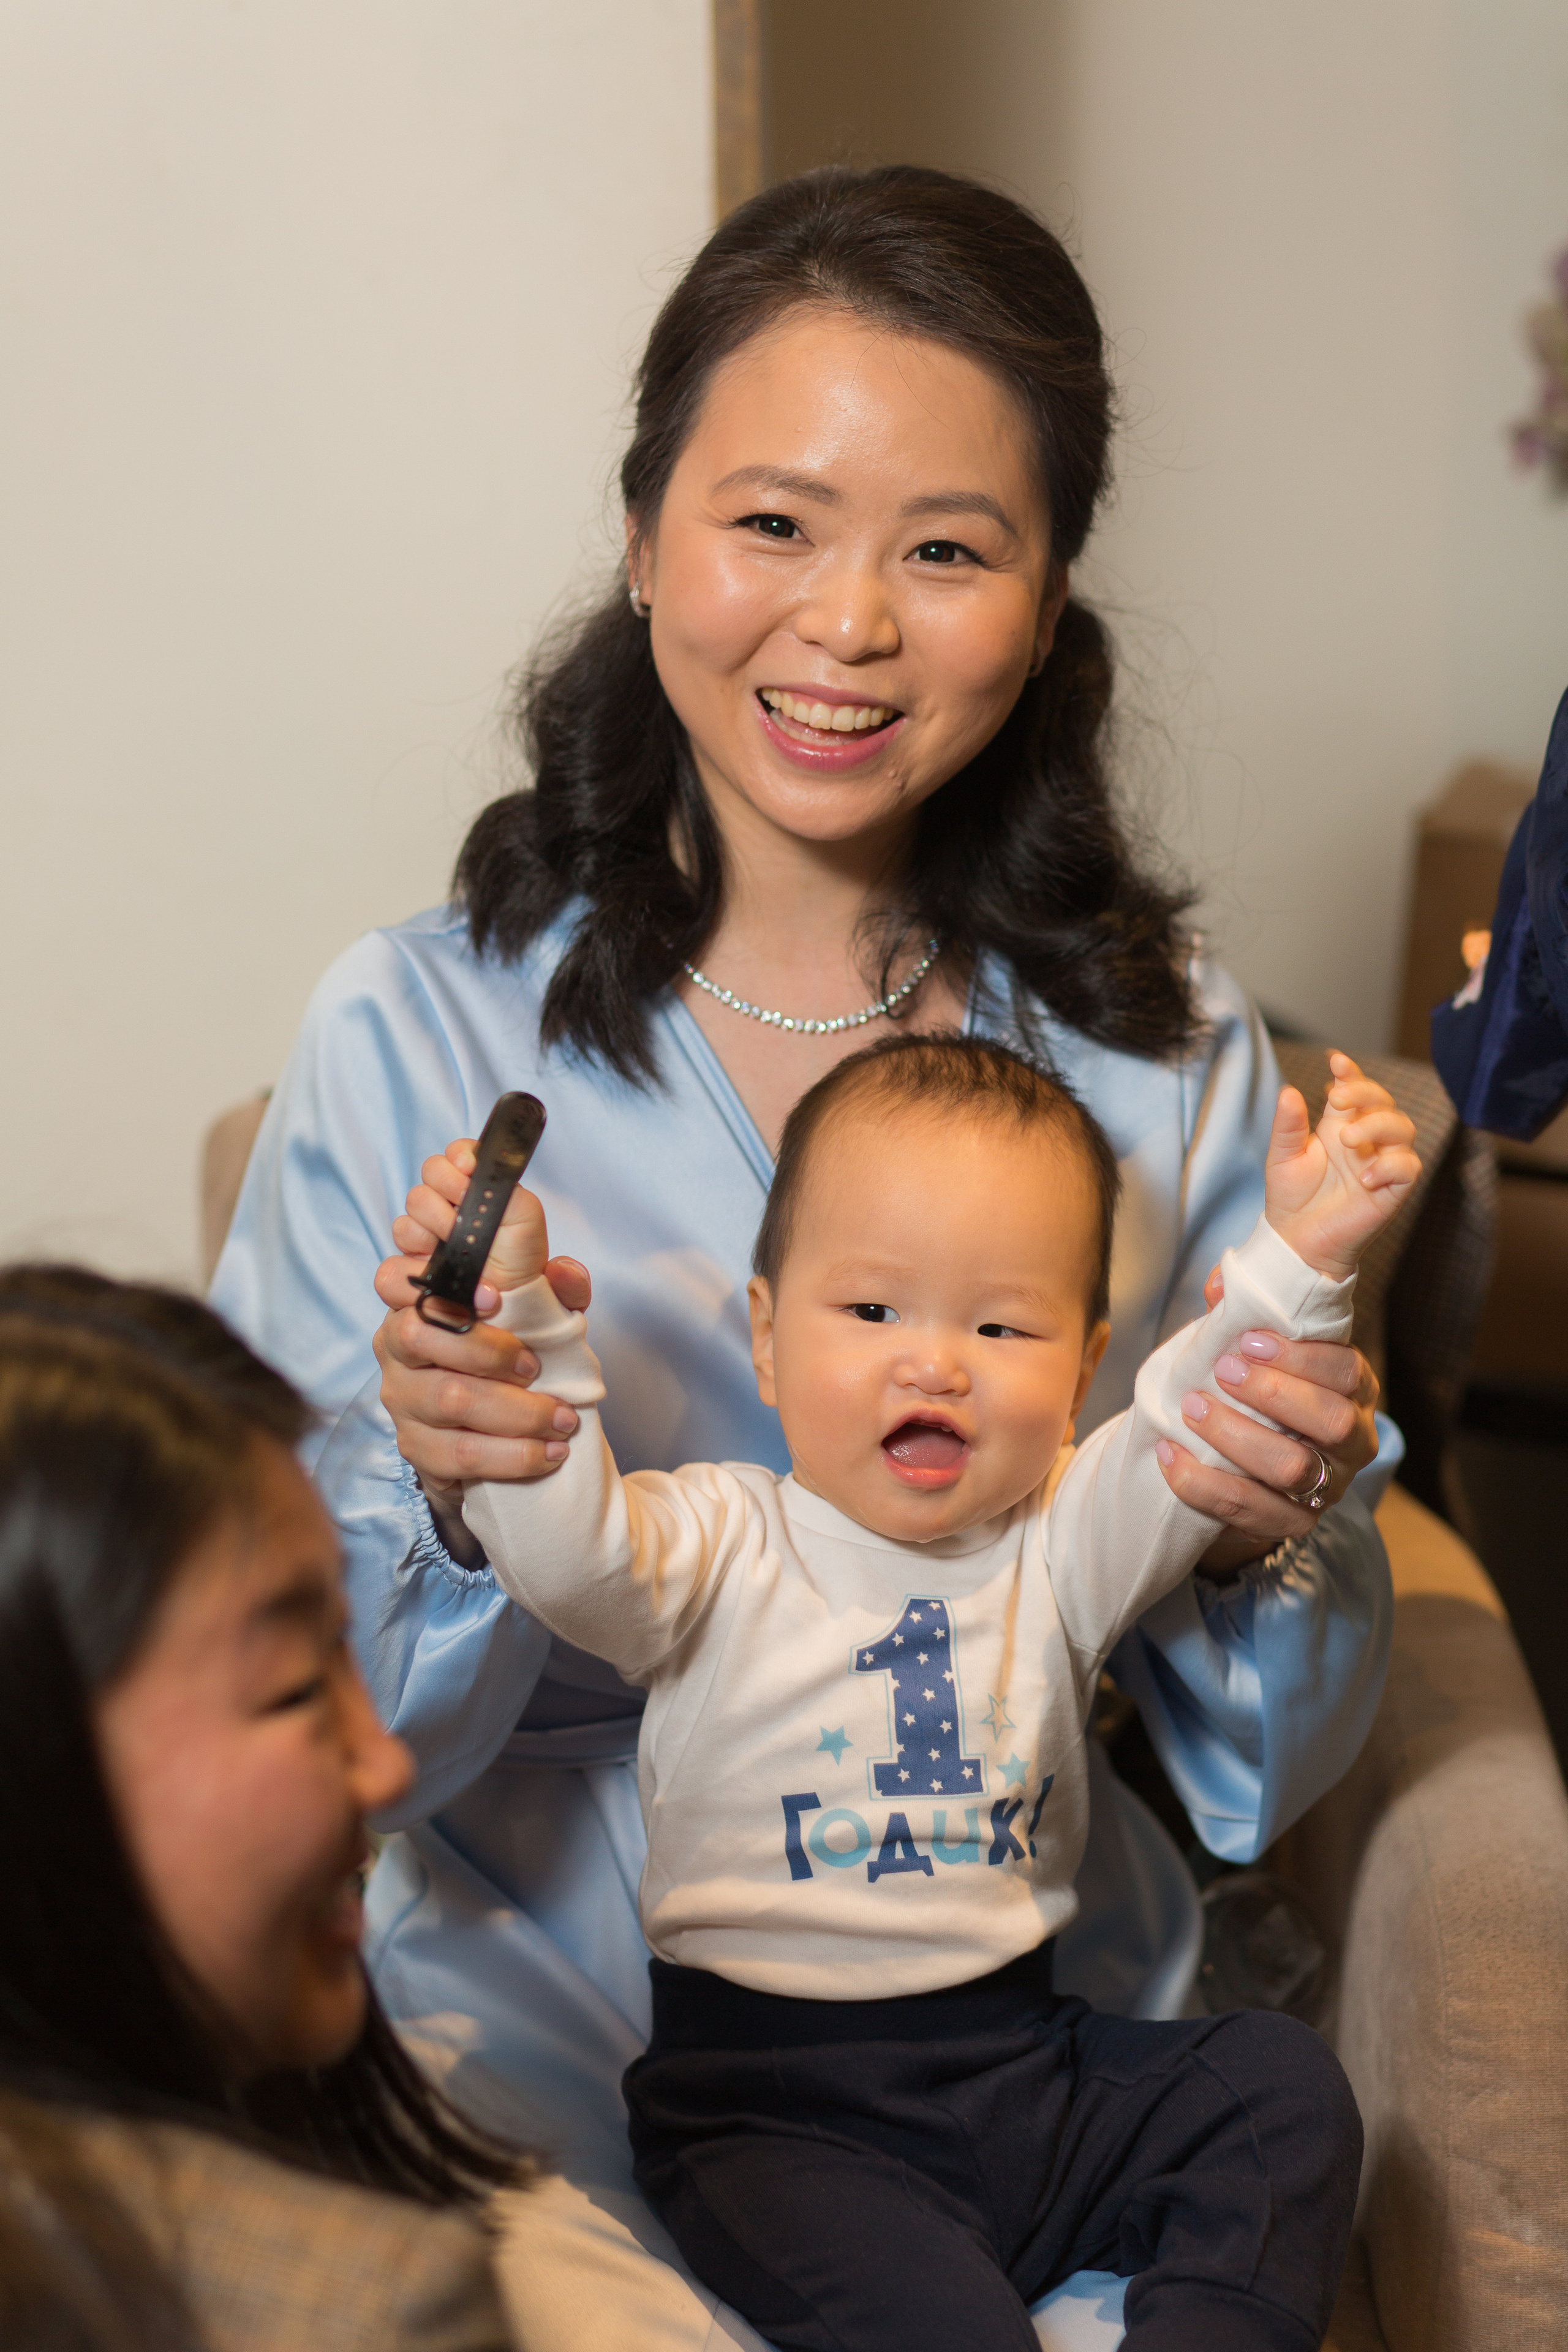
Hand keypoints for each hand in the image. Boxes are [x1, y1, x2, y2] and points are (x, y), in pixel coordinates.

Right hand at [375, 1140, 590, 1563]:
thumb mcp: (548, 1311)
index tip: (496, 1285)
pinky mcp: (419, 1451)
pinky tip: (552, 1454)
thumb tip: (565, 1271)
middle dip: (485, 1346)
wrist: (517, 1451)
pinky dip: (506, 1454)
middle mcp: (402, 1336)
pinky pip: (449, 1455)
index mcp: (428, 1286)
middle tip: (542, 1362)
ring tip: (565, 1419)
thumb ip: (551, 1282)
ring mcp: (403, 1395)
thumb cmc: (527, 1362)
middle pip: (419, 1333)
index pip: (413, 1258)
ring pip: (437, 1399)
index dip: (446, 1261)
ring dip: (507, 1409)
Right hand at [395, 1138, 549, 1298]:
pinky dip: (416, 1275)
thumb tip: (473, 1164)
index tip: (467, 1169)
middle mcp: (441, 1211)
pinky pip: (390, 1270)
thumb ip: (503, 1185)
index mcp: (468, 1191)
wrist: (513, 1305)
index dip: (457, 1158)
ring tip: (460, 1257)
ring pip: (403, 1227)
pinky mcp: (405, 1276)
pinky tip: (441, 1284)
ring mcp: (420, 1243)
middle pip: (420, 1190)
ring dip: (431, 1239)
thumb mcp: (524, 1216)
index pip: (451, 1158)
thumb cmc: (519, 1259)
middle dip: (442, 1202)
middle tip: (462, 1223)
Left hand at [1156, 1262, 1379, 1573]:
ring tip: (1192, 1410)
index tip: (1247, 1340)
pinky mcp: (1295, 1523)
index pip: (1346, 1371)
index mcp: (1353, 1389)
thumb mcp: (1254, 1346)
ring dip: (1238, 1438)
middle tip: (1221, 1372)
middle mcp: (1353, 1440)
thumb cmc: (1252, 1390)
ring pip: (1295, 1469)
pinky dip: (1206, 1485)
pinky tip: (1170, 1455)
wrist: (1243, 1467)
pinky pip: (1255, 1512)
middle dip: (1274, 1394)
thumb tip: (1220, 1286)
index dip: (1301, 1356)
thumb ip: (1243, 1312)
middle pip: (1333, 1421)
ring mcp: (1329, 1486)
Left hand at [1264, 1052, 1419, 1279]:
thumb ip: (1288, 1125)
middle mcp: (1366, 1141)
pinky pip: (1409, 1168)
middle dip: (1365, 1092)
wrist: (1296, 1241)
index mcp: (1339, 1127)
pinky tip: (1365, 1177)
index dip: (1351, 1074)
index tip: (1336, 1061)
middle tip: (1336, 1098)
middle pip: (1384, 1103)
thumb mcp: (1282, 1157)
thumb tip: (1288, 1091)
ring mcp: (1381, 1164)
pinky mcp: (1393, 1190)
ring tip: (1349, 1139)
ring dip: (1379, 1125)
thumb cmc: (1291, 1199)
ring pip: (1403, 1129)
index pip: (1355, 1092)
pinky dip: (1391, 1166)